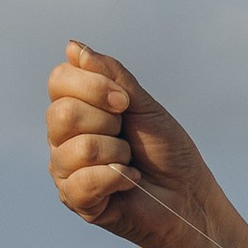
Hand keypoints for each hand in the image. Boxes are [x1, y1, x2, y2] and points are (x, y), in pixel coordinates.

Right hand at [44, 41, 218, 247]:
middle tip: (127, 136)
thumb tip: (72, 47)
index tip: (124, 102)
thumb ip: (110, 75)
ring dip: (117, 153)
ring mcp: (65, 169)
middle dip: (107, 122)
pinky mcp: (75, 199)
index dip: (93, 86)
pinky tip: (128, 181)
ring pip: (77, 148)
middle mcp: (62, 136)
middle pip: (62, 113)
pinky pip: (82, 182)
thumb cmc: (166, 151)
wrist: (188, 195)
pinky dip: (117, 177)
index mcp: (76, 107)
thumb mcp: (143, 105)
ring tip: (129, 161)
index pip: (59, 80)